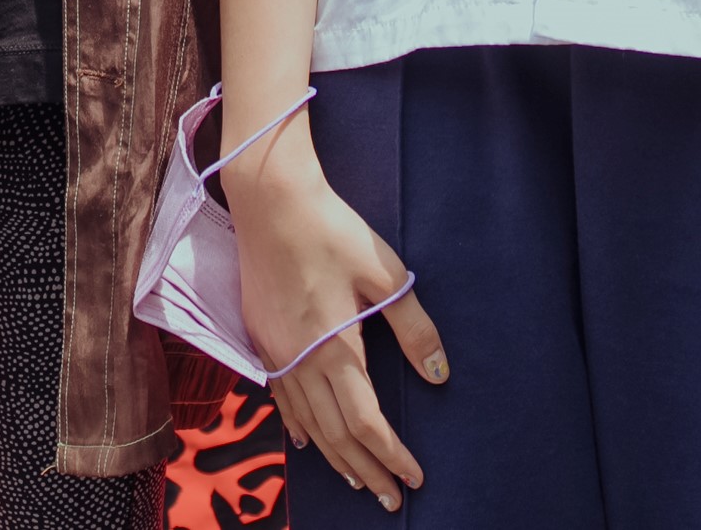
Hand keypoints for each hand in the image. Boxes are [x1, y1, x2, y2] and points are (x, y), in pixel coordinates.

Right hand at [234, 134, 443, 511]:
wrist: (271, 202)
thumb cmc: (333, 231)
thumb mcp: (386, 274)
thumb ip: (414, 328)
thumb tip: (439, 375)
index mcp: (336, 349)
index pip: (367, 422)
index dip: (391, 454)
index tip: (414, 477)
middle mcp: (301, 360)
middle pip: (337, 433)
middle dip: (366, 469)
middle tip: (391, 498)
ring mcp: (276, 352)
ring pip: (307, 422)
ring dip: (335, 457)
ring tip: (358, 480)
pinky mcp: (260, 338)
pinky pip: (280, 399)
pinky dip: (298, 427)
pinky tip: (308, 442)